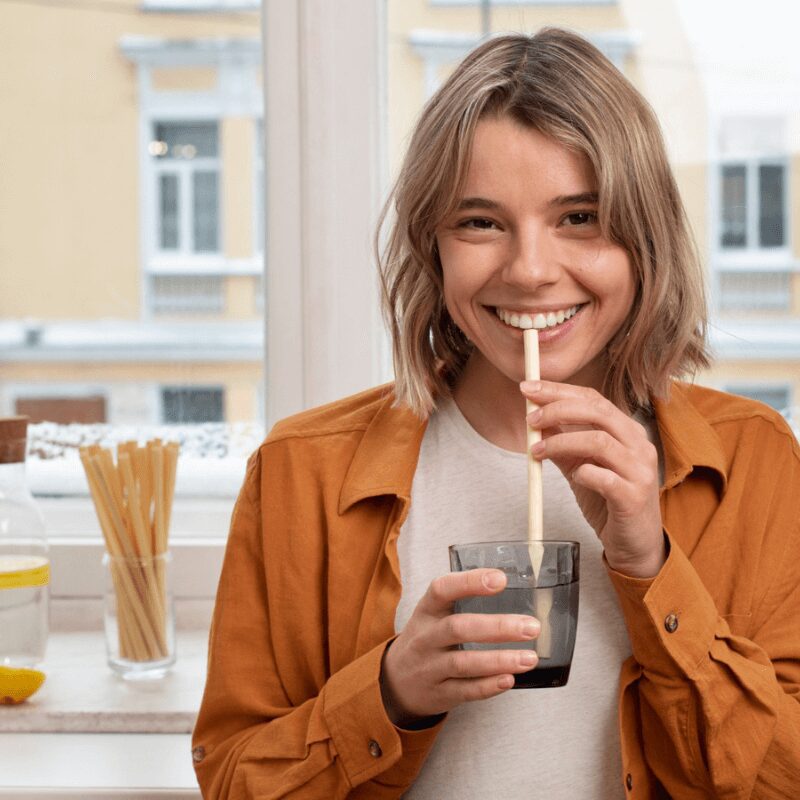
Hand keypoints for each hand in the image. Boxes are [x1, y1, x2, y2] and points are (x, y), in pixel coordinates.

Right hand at [380, 568, 539, 726]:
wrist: (395, 681)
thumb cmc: (427, 639)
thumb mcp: (433, 615)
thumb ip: (462, 602)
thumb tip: (515, 590)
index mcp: (427, 611)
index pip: (442, 589)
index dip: (470, 582)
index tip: (501, 579)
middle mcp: (426, 637)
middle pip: (458, 628)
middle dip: (497, 627)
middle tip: (531, 626)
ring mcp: (430, 667)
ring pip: (464, 663)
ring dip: (499, 659)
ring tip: (529, 657)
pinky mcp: (439, 693)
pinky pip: (465, 691)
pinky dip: (488, 686)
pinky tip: (509, 680)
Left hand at [521, 380, 664, 578]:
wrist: (634, 542)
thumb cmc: (608, 499)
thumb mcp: (580, 464)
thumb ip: (562, 441)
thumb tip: (535, 418)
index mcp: (626, 430)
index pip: (592, 398)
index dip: (558, 391)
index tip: (528, 389)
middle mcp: (638, 444)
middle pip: (598, 412)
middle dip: (557, 409)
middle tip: (529, 419)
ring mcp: (640, 470)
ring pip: (600, 442)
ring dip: (561, 442)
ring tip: (537, 451)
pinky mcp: (635, 497)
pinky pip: (606, 478)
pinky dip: (584, 473)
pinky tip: (574, 477)